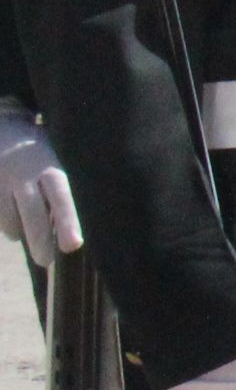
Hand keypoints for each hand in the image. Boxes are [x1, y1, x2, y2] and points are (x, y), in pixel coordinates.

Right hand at [0, 108, 79, 268]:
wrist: (3, 128)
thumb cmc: (41, 151)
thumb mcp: (59, 160)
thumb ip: (63, 189)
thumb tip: (74, 231)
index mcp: (50, 168)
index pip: (61, 196)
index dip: (67, 221)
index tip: (73, 246)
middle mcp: (24, 175)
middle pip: (32, 214)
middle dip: (40, 241)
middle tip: (46, 261)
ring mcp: (2, 182)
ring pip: (10, 220)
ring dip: (19, 231)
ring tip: (29, 228)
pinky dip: (7, 223)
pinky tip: (14, 215)